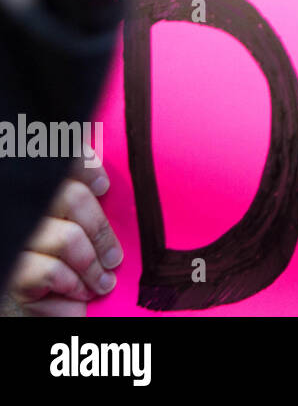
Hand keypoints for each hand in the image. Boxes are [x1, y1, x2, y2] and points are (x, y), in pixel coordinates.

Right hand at [4, 157, 122, 315]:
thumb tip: (110, 188)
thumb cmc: (71, 265)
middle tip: (114, 258)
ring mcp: (16, 238)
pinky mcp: (13, 270)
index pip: (63, 162)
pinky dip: (73, 283)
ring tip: (102, 282)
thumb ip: (91, 206)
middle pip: (72, 197)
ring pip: (67, 237)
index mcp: (43, 193)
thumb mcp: (83, 230)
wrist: (56, 307)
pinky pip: (51, 270)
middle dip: (101, 231)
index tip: (104, 187)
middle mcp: (23, 209)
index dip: (84, 166)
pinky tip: (78, 291)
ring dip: (92, 266)